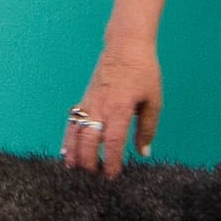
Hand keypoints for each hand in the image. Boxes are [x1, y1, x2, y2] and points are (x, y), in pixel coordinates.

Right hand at [65, 43, 161, 176]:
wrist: (126, 46)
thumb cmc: (144, 72)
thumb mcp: (154, 101)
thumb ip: (147, 128)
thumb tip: (143, 153)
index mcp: (121, 108)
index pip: (113, 141)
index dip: (111, 161)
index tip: (112, 175)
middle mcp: (102, 107)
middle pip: (89, 139)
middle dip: (89, 160)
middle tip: (94, 175)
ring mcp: (90, 102)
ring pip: (75, 131)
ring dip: (74, 151)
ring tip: (74, 168)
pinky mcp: (85, 99)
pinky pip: (73, 122)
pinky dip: (68, 137)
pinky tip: (67, 151)